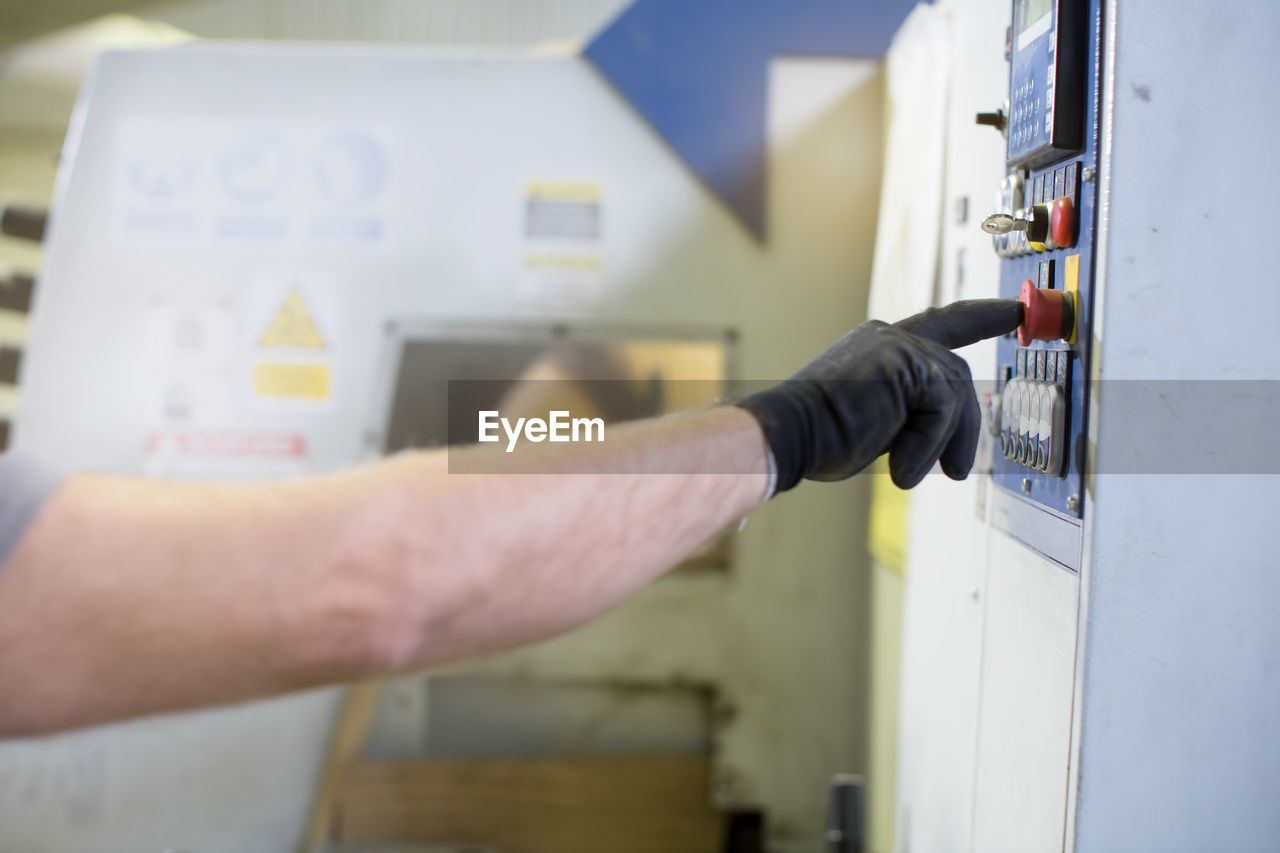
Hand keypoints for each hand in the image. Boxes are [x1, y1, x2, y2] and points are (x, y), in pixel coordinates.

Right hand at [736, 299, 1022, 491]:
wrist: (787, 435)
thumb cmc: (821, 437)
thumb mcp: (878, 422)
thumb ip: (911, 414)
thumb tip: (951, 444)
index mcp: (880, 345)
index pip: (941, 324)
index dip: (980, 317)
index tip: (1013, 312)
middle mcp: (890, 336)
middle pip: (955, 373)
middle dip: (964, 425)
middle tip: (958, 470)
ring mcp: (897, 344)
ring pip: (955, 394)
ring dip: (939, 442)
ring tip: (907, 471)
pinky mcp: (905, 362)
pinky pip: (943, 408)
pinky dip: (927, 444)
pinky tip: (900, 466)